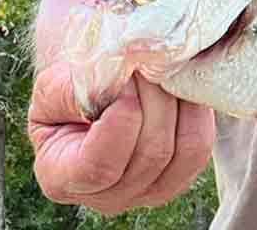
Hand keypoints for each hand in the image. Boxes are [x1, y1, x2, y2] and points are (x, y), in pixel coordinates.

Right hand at [28, 60, 214, 215]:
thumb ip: (70, 89)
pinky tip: (181, 84)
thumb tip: (109, 84)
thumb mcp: (55, 85)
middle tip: (148, 61)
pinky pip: (201, 144)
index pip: (99, 166)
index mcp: (62, 177)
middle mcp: (107, 196)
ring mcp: (148, 190)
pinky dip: (197, 108)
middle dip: (156, 96)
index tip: (125, 80)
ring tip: (164, 70)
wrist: (96, 88)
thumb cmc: (71, 89)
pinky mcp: (181, 175)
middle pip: (152, 152)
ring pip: (184, 148)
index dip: (121, 120)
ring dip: (179, 100)